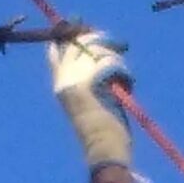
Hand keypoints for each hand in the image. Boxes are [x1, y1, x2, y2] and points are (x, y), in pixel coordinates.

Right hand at [49, 27, 132, 174]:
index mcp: (60, 86)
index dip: (71, 38)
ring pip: (95, 50)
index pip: (55, 53)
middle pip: (77, 44)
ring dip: (115, 58)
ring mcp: (74, 81)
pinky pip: (108, 63)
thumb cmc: (103, 133)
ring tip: (125, 73)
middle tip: (117, 45)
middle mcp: (63, 80)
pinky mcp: (90, 84)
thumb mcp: (92, 103)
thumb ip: (91, 81)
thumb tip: (100, 56)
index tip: (86, 31)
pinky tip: (128, 83)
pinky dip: (123, 71)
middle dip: (98, 40)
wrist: (104, 151)